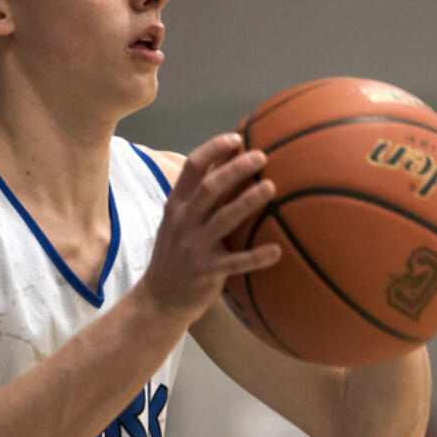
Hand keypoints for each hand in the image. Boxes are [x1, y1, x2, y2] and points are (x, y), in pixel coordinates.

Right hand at [142, 133, 281, 322]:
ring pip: (223, 220)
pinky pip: (235, 263)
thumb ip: (200, 196)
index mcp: (177, 205)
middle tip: (261, 156)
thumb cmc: (178, 252)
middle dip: (235, 169)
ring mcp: (194, 247)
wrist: (159, 299)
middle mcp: (183, 222)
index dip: (214, 149)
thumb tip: (230, 163)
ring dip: (247, 202)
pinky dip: (256, 257)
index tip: (237, 138)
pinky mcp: (206, 272)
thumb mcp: (179, 220)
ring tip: (271, 187)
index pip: (192, 168)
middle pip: (209, 188)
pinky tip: (277, 251)